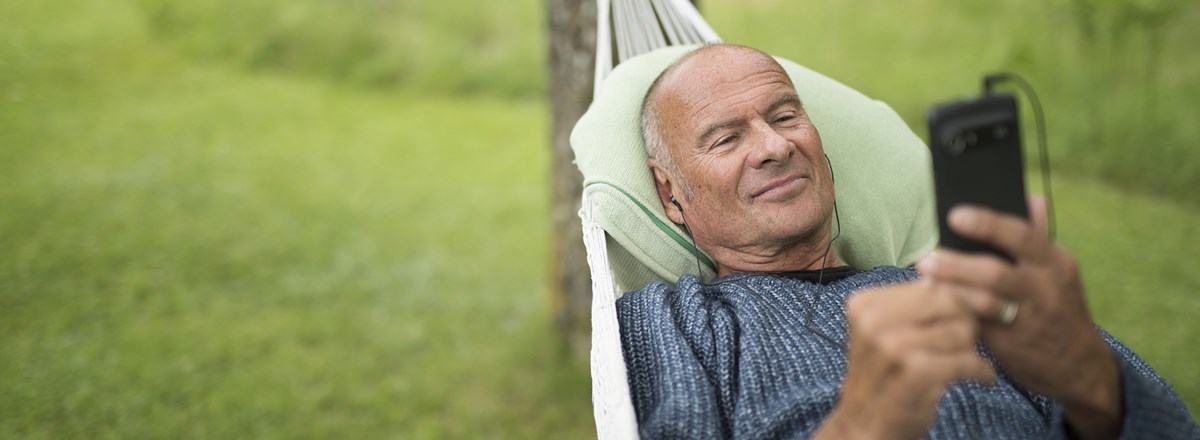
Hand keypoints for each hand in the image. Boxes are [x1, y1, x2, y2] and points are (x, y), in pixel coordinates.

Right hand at [815, 281, 994, 438]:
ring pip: (963, 330)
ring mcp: (892, 346)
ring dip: (973, 350)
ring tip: (964, 362)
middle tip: (971, 340)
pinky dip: (982, 371)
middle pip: (950, 302)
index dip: (962, 298)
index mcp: (865, 303)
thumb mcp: (886, 332)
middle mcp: (874, 320)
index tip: (983, 308)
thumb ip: (916, 304)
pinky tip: (981, 377)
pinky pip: (969, 360)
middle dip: (969, 322)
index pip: (931, 284)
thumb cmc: (885, 376)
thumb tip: (968, 277)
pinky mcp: (915, 373)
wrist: (866, 427)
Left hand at [917, 195, 1122, 438]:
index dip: (987, 224)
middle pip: (997, 273)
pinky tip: (933, 305)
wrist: (1079, 365)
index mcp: (1054, 263)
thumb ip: (1039, 236)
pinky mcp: (1012, 345)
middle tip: (926, 258)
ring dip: (951, 290)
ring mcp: (1029, 320)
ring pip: (986, 303)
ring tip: (924, 279)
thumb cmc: (1057, 305)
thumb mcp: (1057, 271)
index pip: (1022, 236)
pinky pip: (978, 327)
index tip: (954, 214)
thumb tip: (1031, 197)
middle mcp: (1045, 289)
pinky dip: (955, 314)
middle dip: (958, 265)